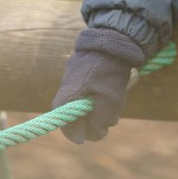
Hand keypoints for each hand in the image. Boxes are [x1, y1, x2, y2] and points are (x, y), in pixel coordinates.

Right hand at [52, 27, 145, 143]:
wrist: (112, 40)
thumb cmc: (109, 72)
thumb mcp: (109, 101)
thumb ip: (100, 122)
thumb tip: (95, 134)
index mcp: (67, 99)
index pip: (66, 126)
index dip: (77, 134)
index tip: (87, 138)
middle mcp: (66, 90)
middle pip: (76, 117)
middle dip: (91, 121)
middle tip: (107, 119)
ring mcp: (73, 81)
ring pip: (84, 105)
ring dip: (97, 108)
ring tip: (112, 100)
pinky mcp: (82, 74)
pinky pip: (88, 93)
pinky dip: (99, 96)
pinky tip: (111, 90)